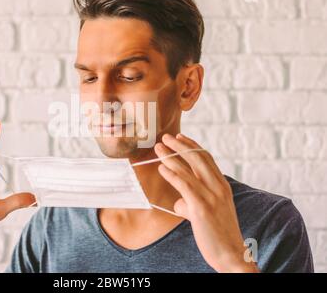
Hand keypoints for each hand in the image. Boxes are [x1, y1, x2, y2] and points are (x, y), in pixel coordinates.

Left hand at [154, 133, 258, 272]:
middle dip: (180, 145)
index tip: (180, 137)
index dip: (192, 146)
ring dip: (171, 156)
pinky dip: (172, 174)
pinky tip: (162, 168)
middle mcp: (218, 187)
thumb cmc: (218, 234)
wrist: (231, 254)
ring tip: (158, 148)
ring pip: (189, 169)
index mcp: (222, 185)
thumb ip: (192, 203)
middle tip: (166, 137)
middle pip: (198, 158)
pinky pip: (184, 185)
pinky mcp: (202, 207)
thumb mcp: (206, 213)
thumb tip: (179, 201)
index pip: (207, 158)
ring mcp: (211, 196)